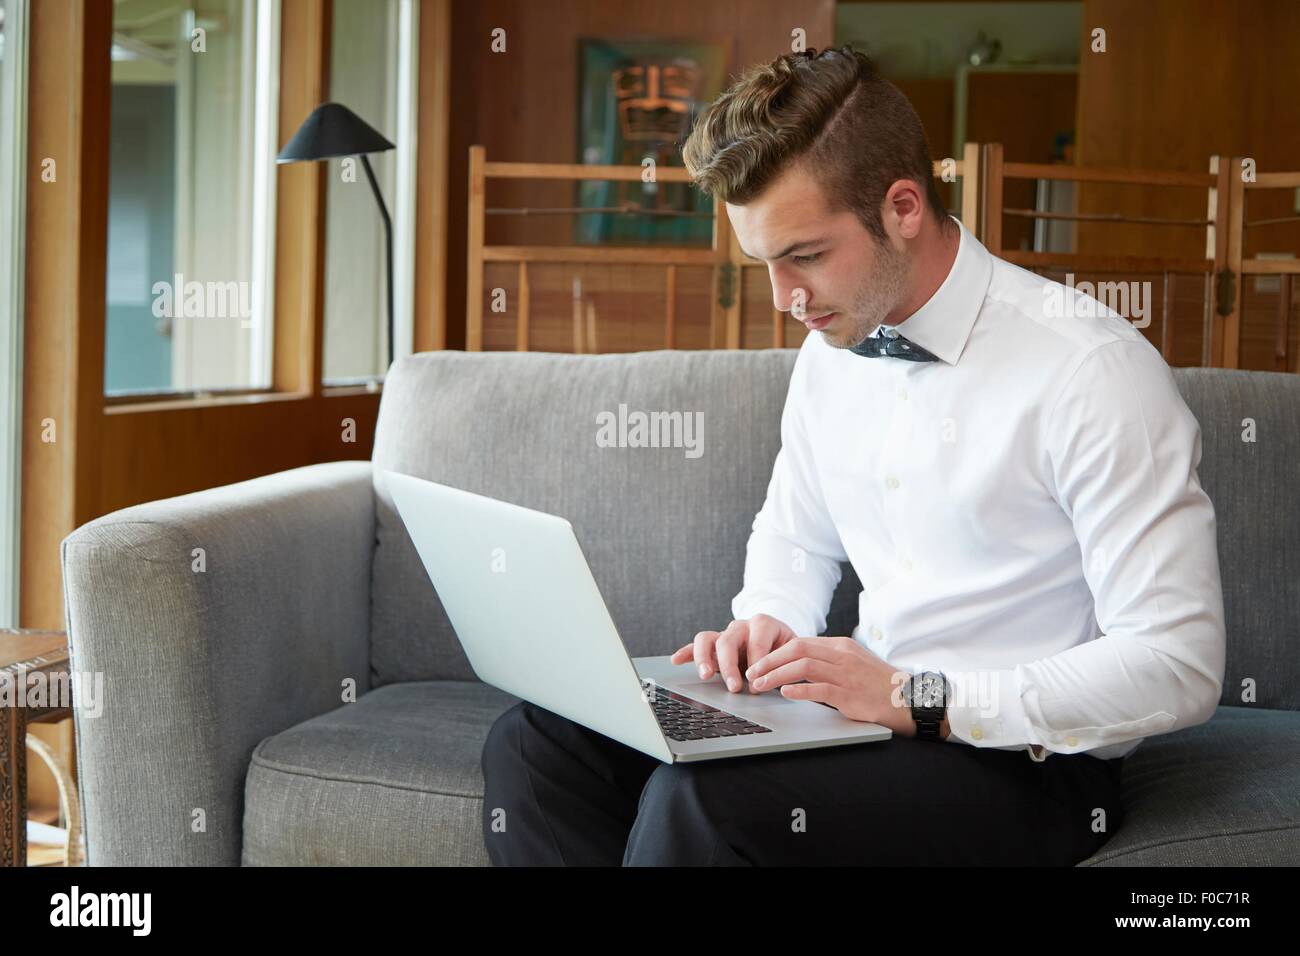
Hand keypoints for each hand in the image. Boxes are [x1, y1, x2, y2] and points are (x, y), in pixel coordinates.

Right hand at [670, 614, 797, 693]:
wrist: (782, 640)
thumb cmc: (787, 650)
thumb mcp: (793, 654)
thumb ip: (786, 665)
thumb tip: (779, 684)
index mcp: (764, 624)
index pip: (757, 642)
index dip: (757, 664)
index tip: (757, 686)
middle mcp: (741, 626)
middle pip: (729, 640)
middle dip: (730, 665)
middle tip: (733, 687)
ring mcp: (725, 634)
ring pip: (707, 638)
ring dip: (704, 658)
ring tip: (706, 675)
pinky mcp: (714, 643)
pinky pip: (696, 645)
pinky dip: (686, 652)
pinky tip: (676, 660)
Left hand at [742, 635, 917, 733]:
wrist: (911, 700)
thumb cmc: (879, 686)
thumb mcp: (853, 665)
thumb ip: (828, 662)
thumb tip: (796, 666)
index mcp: (841, 646)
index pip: (801, 642)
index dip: (775, 652)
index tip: (758, 664)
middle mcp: (843, 656)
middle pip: (797, 649)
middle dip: (769, 660)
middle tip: (751, 673)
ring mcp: (847, 674)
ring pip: (803, 666)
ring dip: (776, 675)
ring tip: (759, 685)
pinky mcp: (851, 695)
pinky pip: (820, 688)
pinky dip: (799, 690)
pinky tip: (785, 694)